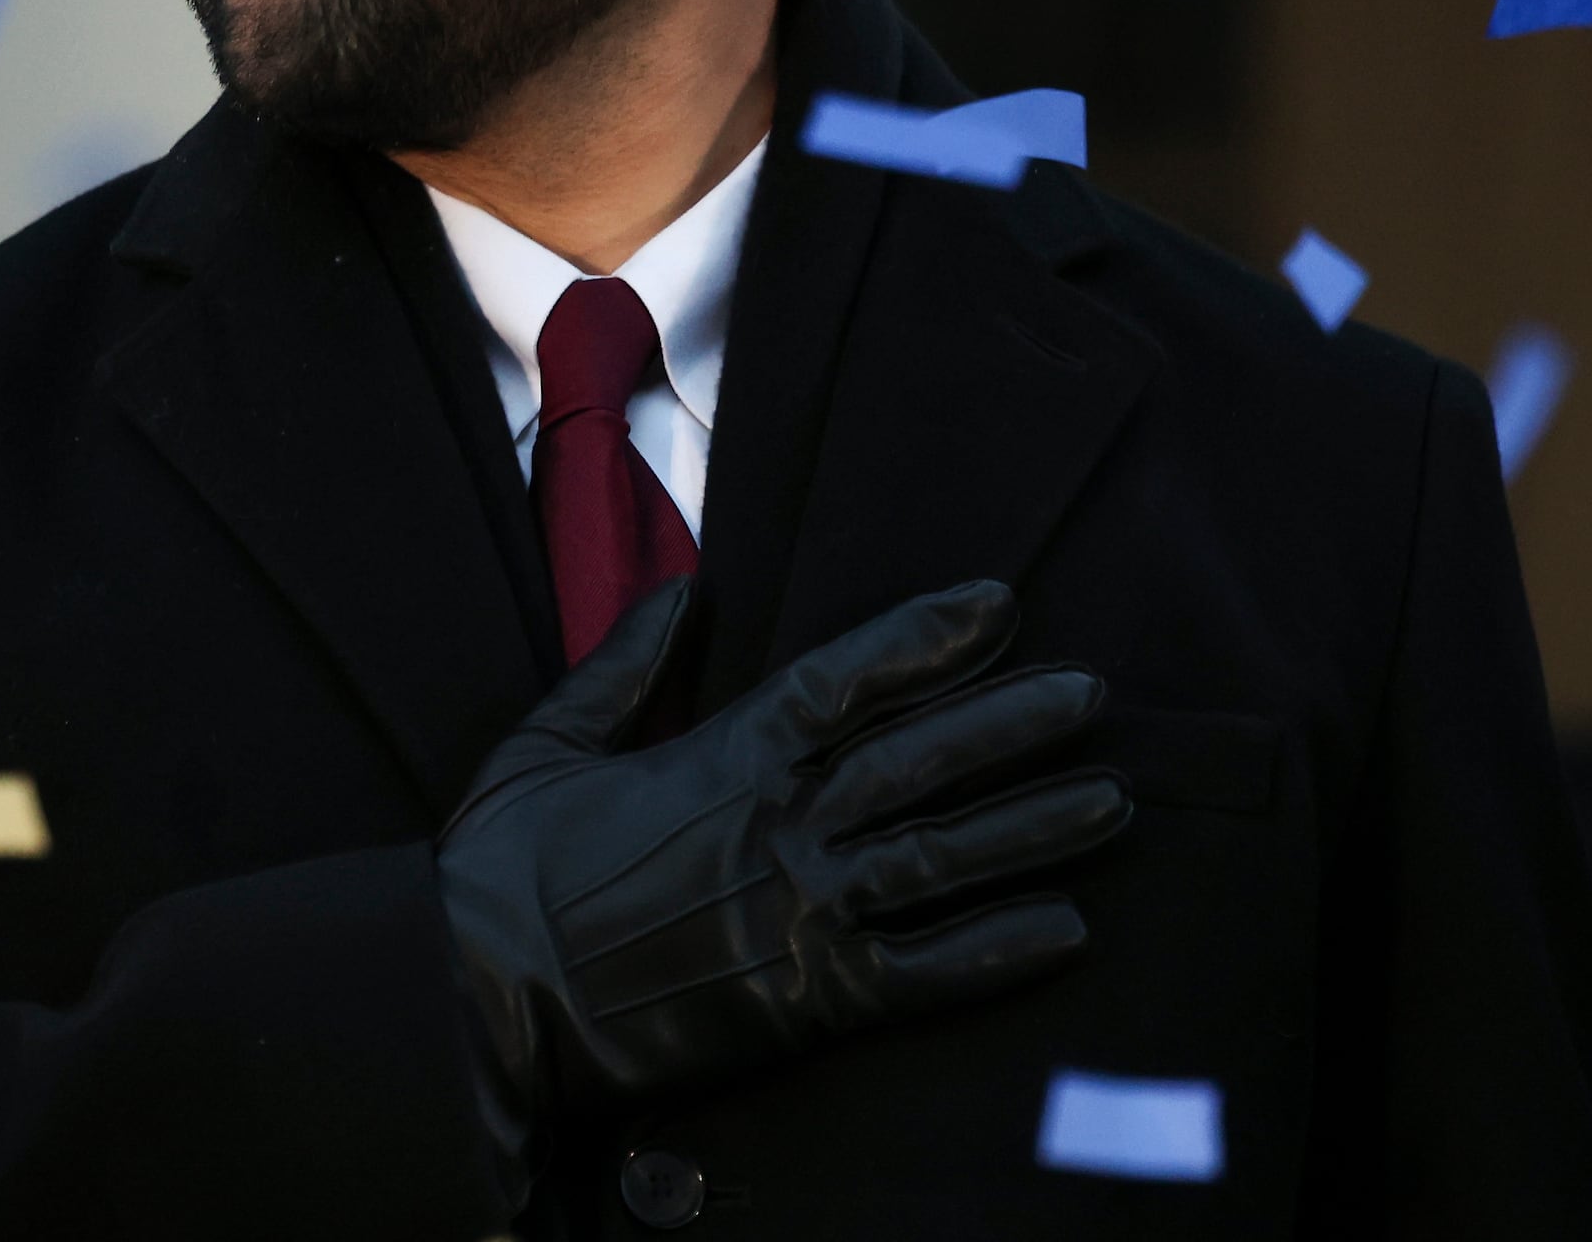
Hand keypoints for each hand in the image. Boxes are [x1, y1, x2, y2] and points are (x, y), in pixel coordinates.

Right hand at [438, 577, 1128, 1141]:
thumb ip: (622, 667)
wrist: (481, 997)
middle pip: (921, 758)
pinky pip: (925, 973)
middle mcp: (777, 824)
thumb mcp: (546, 744)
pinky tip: (1064, 932)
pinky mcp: (805, 998)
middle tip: (1090, 694)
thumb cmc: (499, 875)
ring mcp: (799, 910)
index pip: (847, 677)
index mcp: (718, 756)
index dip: (928, 637)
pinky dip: (998, 952)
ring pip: (943, 856)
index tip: (998, 605)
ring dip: (1033, 826)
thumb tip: (678, 593)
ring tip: (1109, 803)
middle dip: (1013, 720)